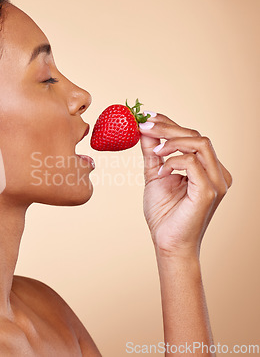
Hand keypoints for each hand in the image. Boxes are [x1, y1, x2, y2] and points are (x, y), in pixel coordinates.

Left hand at [139, 112, 231, 257]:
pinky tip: (161, 172)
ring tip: (154, 150)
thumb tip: (144, 130)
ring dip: (171, 141)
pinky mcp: (209, 192)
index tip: (146, 116)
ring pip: (199, 143)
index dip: (169, 122)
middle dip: (167, 127)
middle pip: (196, 135)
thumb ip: (153, 153)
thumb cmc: (164, 213)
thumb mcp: (155, 175)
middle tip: (143, 125)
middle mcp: (216, 172)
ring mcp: (216, 182)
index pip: (192, 136)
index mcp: (207, 168)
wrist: (167, 242)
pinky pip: (193, 163)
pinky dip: (173, 162)